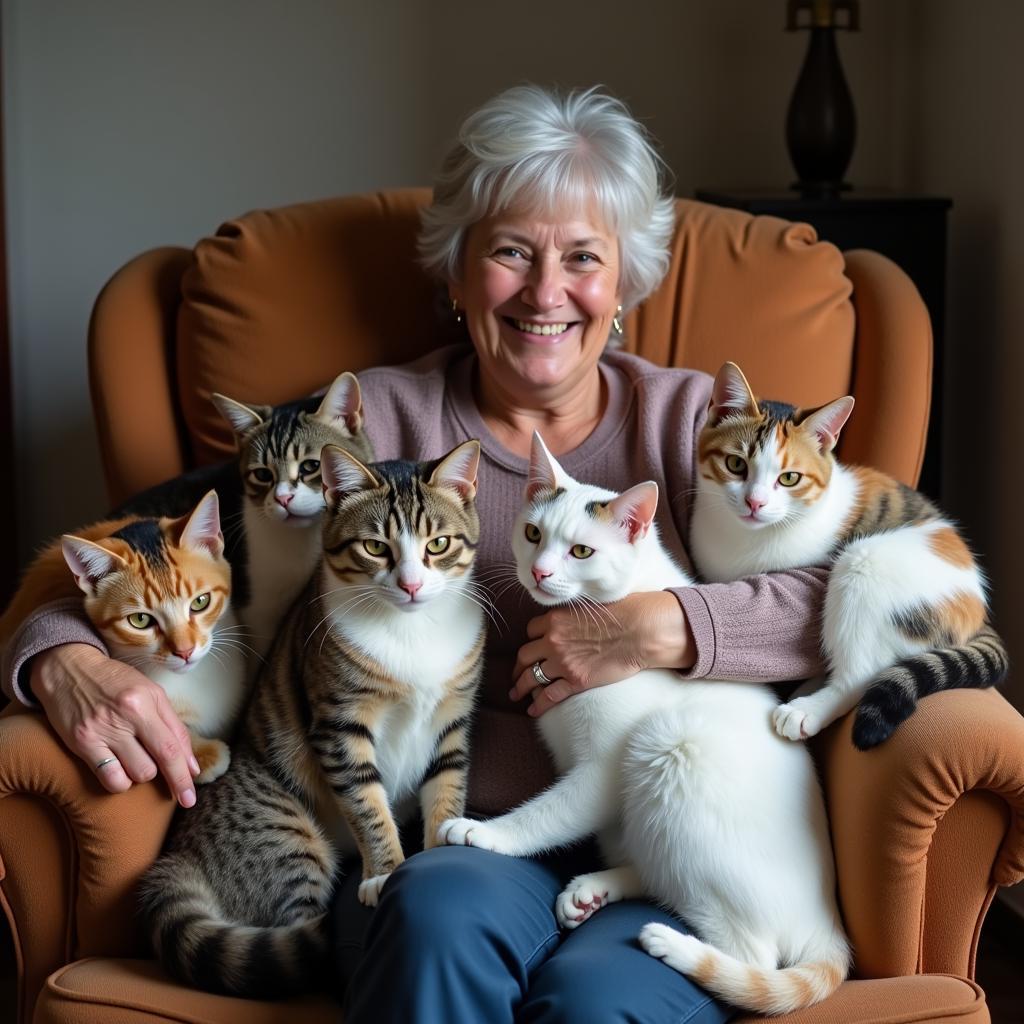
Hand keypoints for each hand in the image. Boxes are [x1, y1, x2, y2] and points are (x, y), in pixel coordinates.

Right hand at [30, 643, 200, 806]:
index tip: (190, 798)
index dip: (183, 776)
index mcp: (146, 702)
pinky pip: (109, 779)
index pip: (172, 748)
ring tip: (135, 757)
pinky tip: (119, 768)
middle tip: (164, 773)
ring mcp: (101, 731)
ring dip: (141, 773)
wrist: (70, 669)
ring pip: (135, 775)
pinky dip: (120, 781)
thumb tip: (191, 766)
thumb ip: (175, 728)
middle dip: (166, 776)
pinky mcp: (82, 743)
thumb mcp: (153, 693)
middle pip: (155, 765)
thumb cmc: (117, 682)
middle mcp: (125, 717)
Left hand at [510, 591, 694, 715]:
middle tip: (515, 674)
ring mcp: (562, 663)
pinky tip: (532, 711)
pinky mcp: (576, 681)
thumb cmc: (623, 612)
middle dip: (517, 666)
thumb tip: (574, 620)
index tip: (532, 646)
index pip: (531, 630)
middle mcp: (553, 641)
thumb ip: (574, 615)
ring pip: (531, 677)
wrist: (640, 631)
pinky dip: (538, 704)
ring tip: (515, 694)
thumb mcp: (589, 605)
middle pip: (524, 655)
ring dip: (520, 687)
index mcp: (555, 619)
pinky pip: (549, 695)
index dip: (531, 639)